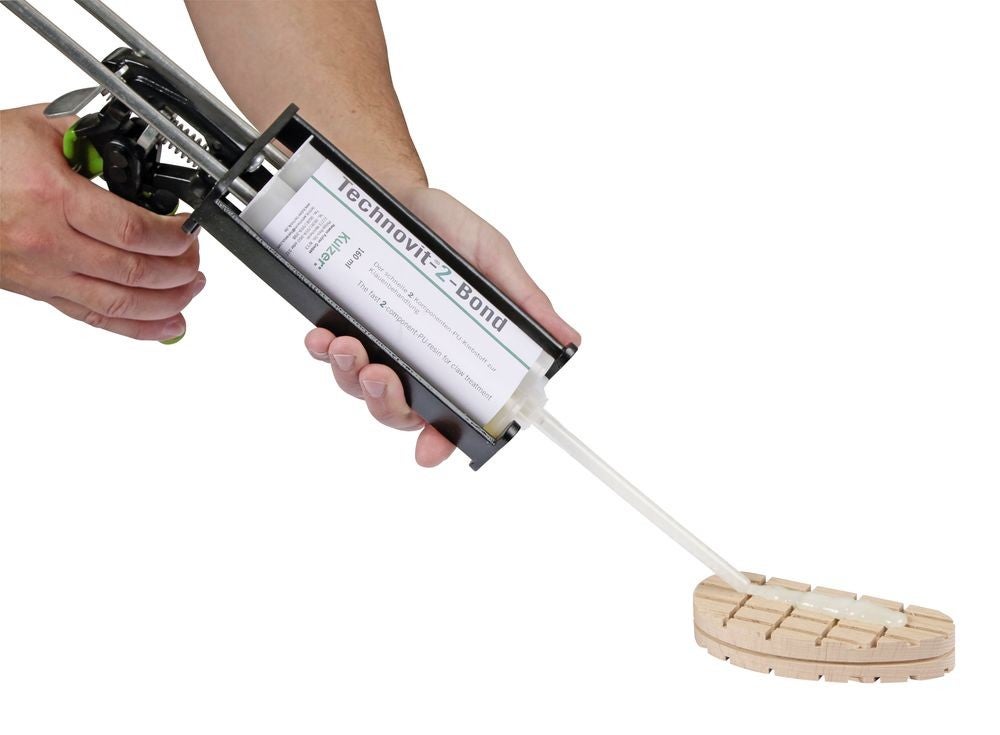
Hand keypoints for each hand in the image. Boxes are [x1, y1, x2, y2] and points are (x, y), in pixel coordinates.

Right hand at [0, 104, 204, 340]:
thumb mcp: (32, 128)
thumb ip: (85, 137)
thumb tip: (128, 142)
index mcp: (53, 199)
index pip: (132, 231)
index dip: (173, 236)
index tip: (190, 229)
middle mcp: (48, 244)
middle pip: (133, 272)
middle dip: (179, 269)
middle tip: (195, 257)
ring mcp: (43, 274)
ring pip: (119, 303)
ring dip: (167, 302)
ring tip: (191, 288)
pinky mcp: (39, 291)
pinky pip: (94, 317)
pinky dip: (136, 328)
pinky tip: (167, 325)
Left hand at [304, 186, 580, 466]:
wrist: (392, 189)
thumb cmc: (446, 227)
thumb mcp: (491, 258)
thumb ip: (523, 301)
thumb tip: (568, 339)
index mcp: (454, 354)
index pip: (450, 415)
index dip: (440, 443)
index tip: (429, 451)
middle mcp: (414, 358)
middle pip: (399, 412)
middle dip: (387, 404)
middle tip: (380, 377)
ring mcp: (375, 345)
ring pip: (360, 388)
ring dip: (351, 377)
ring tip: (348, 347)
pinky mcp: (340, 325)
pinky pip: (326, 354)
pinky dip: (322, 350)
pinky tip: (322, 335)